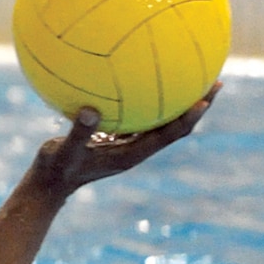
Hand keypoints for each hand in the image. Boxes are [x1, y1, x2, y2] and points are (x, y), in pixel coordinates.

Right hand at [29, 84, 220, 197]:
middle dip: (197, 107)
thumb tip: (90, 109)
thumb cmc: (55, 170)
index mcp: (130, 155)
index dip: (187, 119)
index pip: (168, 135)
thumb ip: (77, 132)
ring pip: (162, 123)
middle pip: (176, 127)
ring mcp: (128, 145)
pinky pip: (140, 118)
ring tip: (195, 78)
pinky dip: (151, 103)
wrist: (48, 184)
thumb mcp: (64, 152)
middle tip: (215, 82)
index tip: (204, 100)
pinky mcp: (117, 140)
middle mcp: (135, 150)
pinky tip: (145, 82)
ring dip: (180, 104)